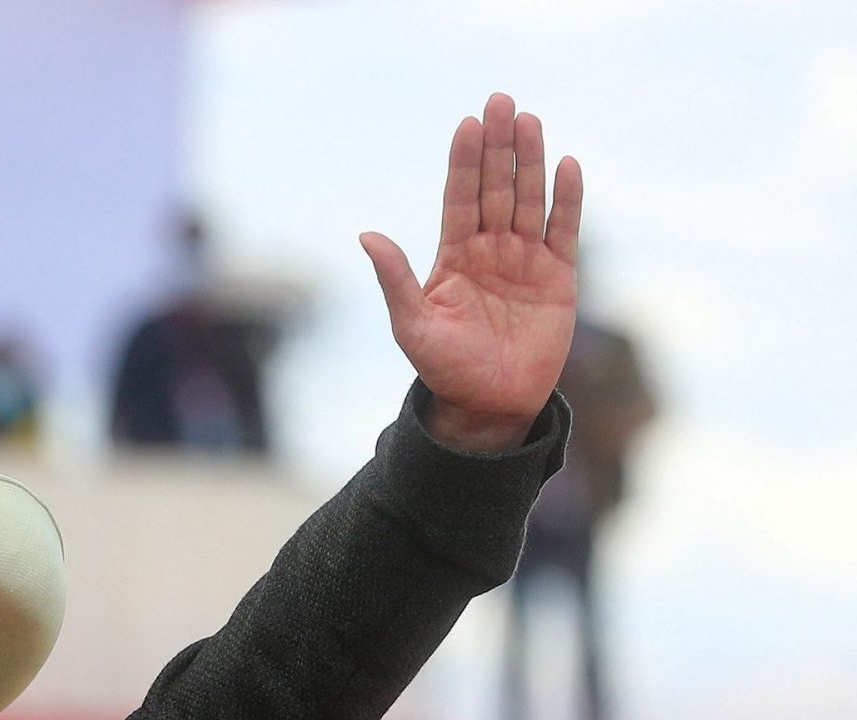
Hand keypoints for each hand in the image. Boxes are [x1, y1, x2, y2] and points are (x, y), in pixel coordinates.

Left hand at [361, 93, 581, 452]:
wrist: (488, 405)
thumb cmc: (444, 368)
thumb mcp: (412, 324)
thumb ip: (394, 279)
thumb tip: (366, 235)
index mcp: (453, 257)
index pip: (459, 198)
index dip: (464, 162)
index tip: (467, 124)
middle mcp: (489, 250)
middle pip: (494, 187)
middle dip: (498, 147)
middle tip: (501, 101)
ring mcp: (525, 259)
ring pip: (528, 199)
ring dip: (530, 161)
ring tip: (530, 120)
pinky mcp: (558, 276)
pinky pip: (563, 229)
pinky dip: (566, 199)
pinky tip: (565, 166)